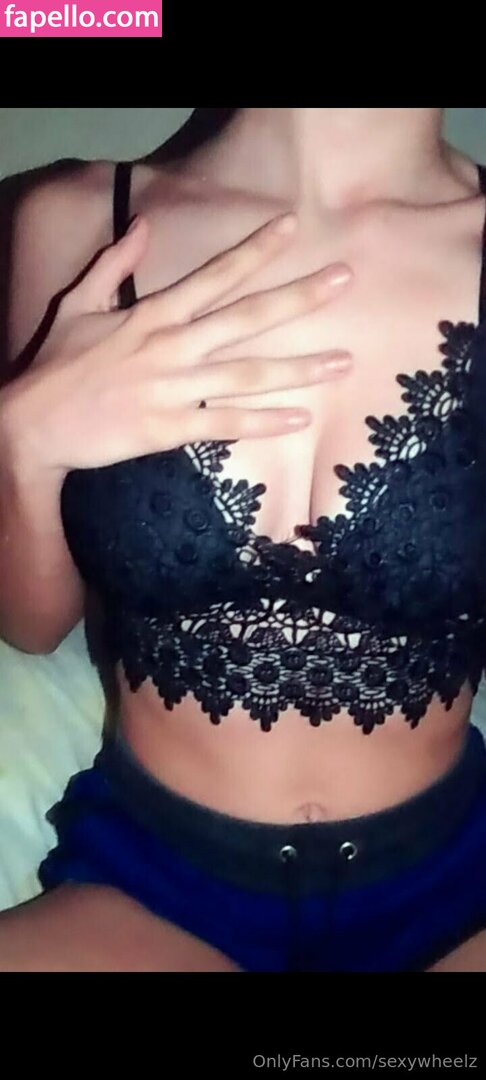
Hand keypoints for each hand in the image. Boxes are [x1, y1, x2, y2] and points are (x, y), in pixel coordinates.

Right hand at [0, 213, 352, 477]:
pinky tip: (301, 418)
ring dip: (299, 369)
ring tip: (344, 362)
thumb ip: (114, 264)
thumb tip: (143, 225)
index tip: (292, 227)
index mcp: (154, 314)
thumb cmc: (56, 364)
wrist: (34, 425)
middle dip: (299, 298)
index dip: (255, 250)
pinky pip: (225, 424)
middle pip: (246, 318)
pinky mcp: (168, 428)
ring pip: (247, 375)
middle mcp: (172, 346)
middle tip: (345, 280)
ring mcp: (173, 389)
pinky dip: (263, 423)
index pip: (215, 275)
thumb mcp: (79, 304)